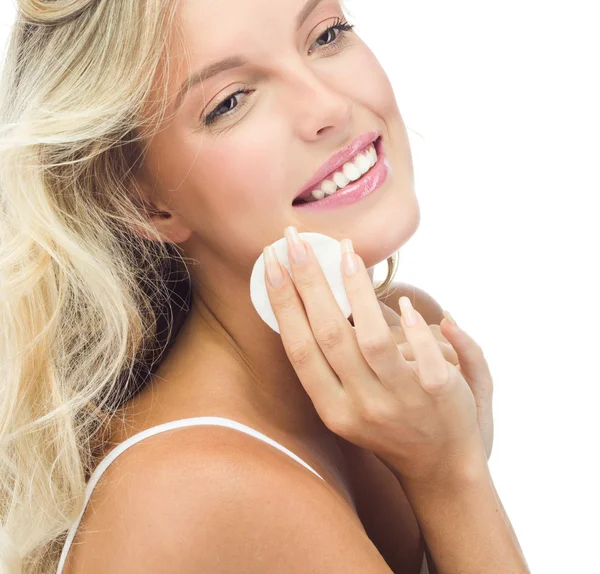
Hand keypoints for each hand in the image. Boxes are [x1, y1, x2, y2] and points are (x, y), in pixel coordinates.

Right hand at [264, 230, 488, 483]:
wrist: (441, 467)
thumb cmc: (389, 427)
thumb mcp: (348, 406)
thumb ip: (330, 364)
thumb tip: (314, 301)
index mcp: (332, 408)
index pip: (299, 349)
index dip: (284, 304)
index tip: (272, 263)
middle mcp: (360, 406)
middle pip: (329, 336)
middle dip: (309, 282)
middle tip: (296, 240)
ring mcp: (399, 401)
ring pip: (372, 340)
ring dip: (356, 292)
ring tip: (348, 253)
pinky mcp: (438, 394)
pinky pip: (422, 355)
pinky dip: (412, 327)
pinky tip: (401, 301)